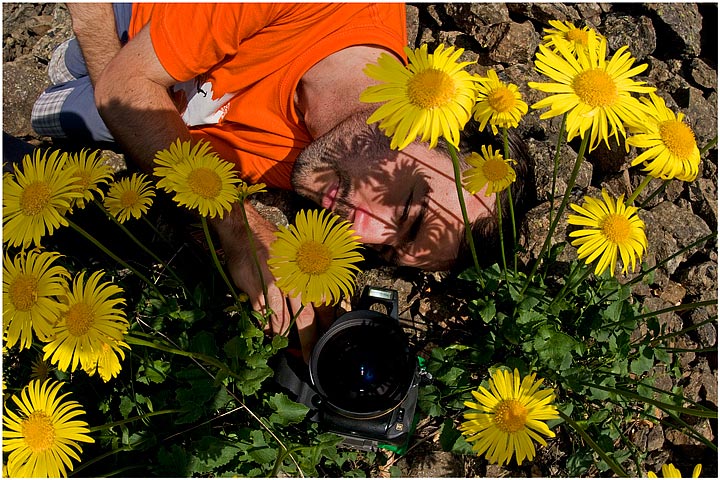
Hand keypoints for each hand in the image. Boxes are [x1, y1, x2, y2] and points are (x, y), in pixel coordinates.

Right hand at [213, 201, 317, 361]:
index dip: (326, 323)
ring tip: (285, 344)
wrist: (243, 229)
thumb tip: (316, 298)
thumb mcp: (295, 255)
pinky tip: (267, 330)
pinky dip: (265, 325)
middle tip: (308, 356)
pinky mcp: (255, 290)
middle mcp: (293, 280)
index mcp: (306, 272)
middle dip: (307, 340)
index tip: (328, 338)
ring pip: (282, 321)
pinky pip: (263, 315)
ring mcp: (274, 287)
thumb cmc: (271, 241)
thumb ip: (304, 276)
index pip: (323, 302)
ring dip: (283, 335)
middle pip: (305, 318)